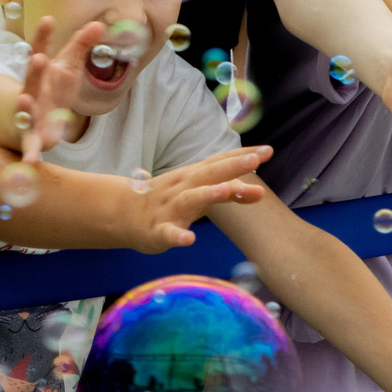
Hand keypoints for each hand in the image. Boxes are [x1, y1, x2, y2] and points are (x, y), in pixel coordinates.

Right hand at [14, 17, 103, 162]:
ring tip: (24, 100)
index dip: (43, 36)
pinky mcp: (30, 137)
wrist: (28, 120)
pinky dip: (30, 154)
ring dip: (24, 105)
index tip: (47, 19)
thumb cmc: (51, 90)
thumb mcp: (66, 67)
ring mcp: (28, 114)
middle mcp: (31, 90)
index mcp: (40, 74)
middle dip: (35, 70)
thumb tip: (98, 23)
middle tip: (38, 58)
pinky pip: (29, 146)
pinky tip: (30, 163)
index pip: (40, 50)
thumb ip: (80, 46)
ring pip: (24, 109)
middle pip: (31, 78)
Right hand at [123, 148, 270, 251]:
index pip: (220, 161)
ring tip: (225, 190)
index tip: (268, 151)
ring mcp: (169, 208)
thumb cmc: (168, 201)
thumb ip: (230, 193)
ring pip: (190, 199)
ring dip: (207, 193)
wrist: (123, 214)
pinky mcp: (156, 231)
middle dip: (231, 167)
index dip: (243, 155)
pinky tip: (188, 240)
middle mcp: (183, 187)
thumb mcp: (199, 192)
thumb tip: (260, 192)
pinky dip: (177, 236)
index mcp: (193, 176)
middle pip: (209, 174)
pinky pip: (167, 233)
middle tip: (255, 160)